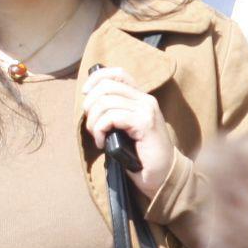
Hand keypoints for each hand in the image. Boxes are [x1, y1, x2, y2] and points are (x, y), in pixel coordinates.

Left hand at [81, 65, 177, 201]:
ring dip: (94, 122)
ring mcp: (146, 110)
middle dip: (90, 105)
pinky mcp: (144, 123)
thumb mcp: (124, 127)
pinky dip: (100, 130)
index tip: (85, 93)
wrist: (162, 174)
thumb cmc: (140, 153)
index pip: (117, 73)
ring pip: (105, 103)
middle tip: (92, 126)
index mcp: (141, 97)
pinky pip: (111, 118)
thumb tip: (88, 100)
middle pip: (106, 87)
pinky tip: (103, 143)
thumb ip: (114, 110)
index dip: (96, 78)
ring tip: (98, 137)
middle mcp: (145, 99)